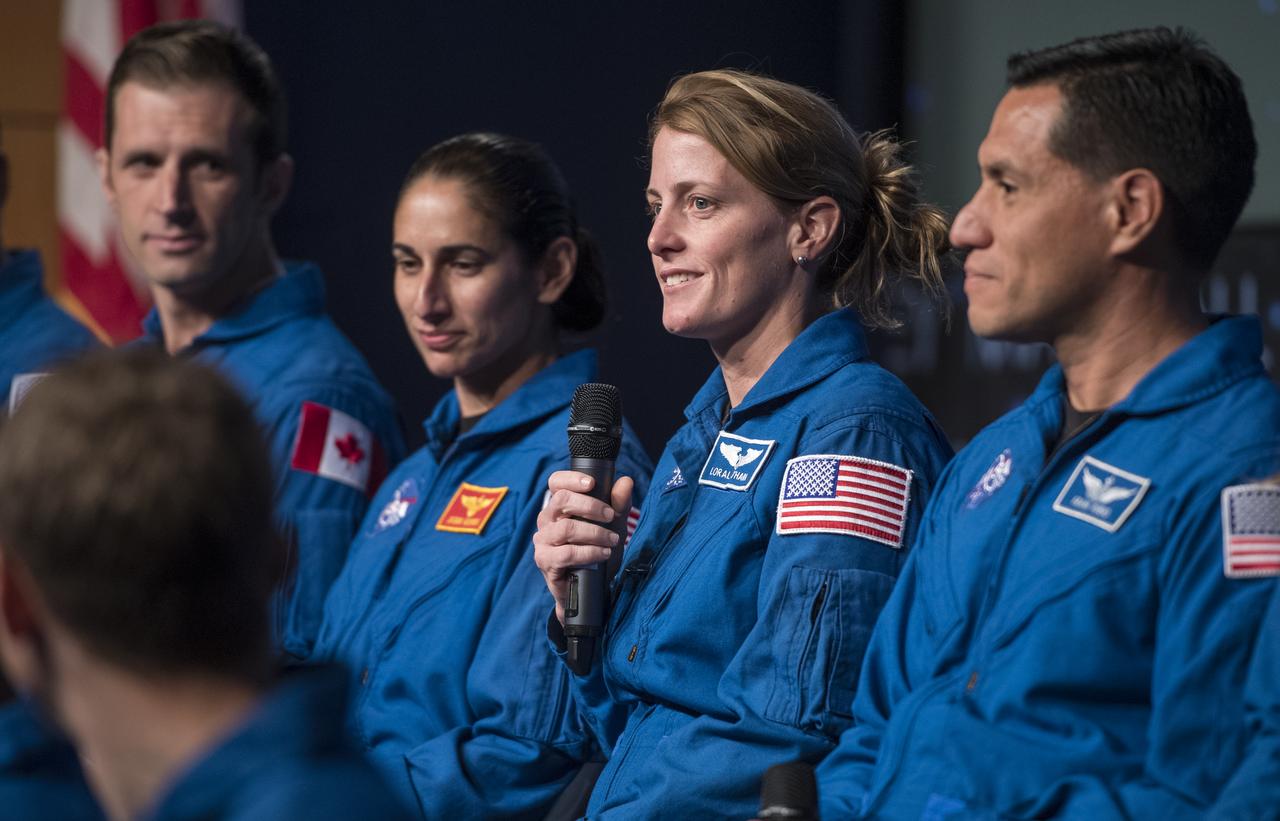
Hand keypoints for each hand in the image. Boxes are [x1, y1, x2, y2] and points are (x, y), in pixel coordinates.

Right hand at [534, 470, 633, 623]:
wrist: (590, 587)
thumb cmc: (597, 549)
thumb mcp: (613, 524)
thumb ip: (619, 503)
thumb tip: (626, 481)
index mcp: (559, 506)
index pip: (556, 482)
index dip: (571, 479)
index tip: (592, 483)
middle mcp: (546, 520)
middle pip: (561, 500)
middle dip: (591, 506)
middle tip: (611, 516)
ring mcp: (543, 541)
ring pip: (567, 528)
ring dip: (595, 533)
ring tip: (612, 540)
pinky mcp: (545, 561)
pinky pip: (567, 553)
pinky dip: (589, 552)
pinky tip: (603, 553)